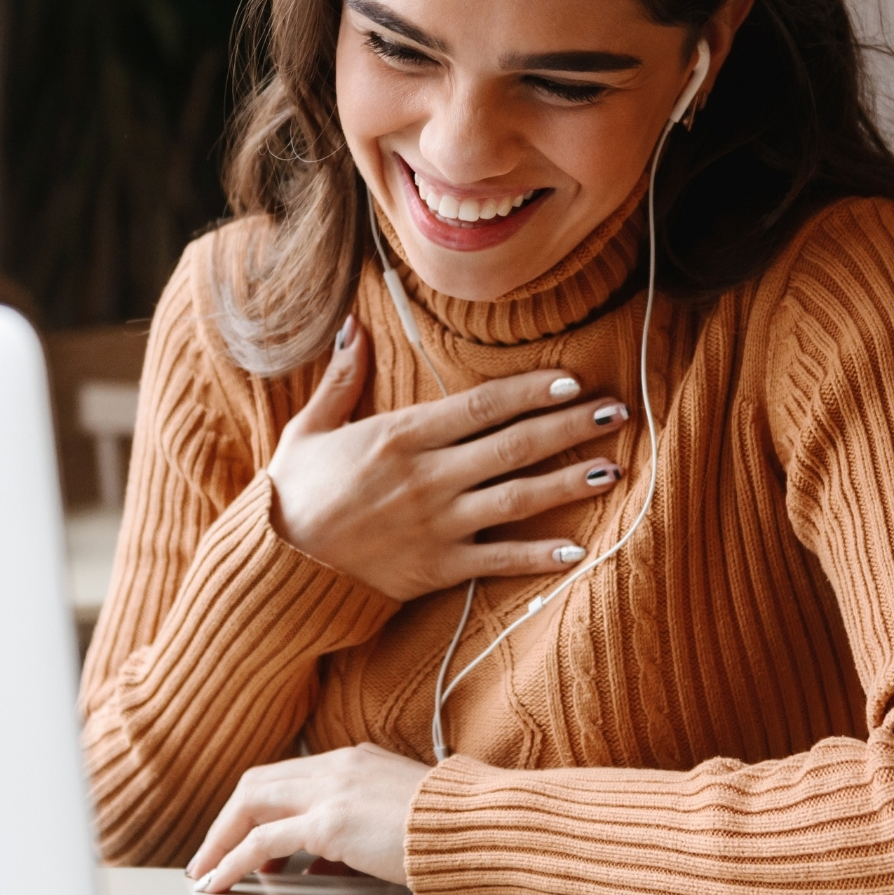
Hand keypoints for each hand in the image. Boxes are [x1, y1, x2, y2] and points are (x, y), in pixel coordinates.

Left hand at [185, 744, 429, 891]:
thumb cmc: (447, 827)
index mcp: (353, 760)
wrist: (476, 825)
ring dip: (220, 841)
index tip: (241, 838)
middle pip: (258, 783)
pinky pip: (263, 841)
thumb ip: (354, 830)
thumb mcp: (394, 816)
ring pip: (251, 805)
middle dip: (226, 821)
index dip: (255, 806)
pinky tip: (220, 881)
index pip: (286, 775)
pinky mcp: (331, 823)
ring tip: (206, 874)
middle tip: (209, 856)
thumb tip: (323, 864)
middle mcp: (337, 766)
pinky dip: (232, 860)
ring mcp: (332, 791)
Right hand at [266, 316, 629, 601]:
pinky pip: (498, 562)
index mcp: (401, 435)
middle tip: (617, 411)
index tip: (572, 380)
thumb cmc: (293, 493)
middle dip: (570, 426)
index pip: (482, 405)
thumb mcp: (310, 428)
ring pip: (518, 498)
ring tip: (613, 468)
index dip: (532, 390)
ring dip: (569, 482)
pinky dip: (539, 557)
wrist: (276, 566)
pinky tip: (578, 551)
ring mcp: (437, 524)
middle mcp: (428, 476)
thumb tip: (353, 325)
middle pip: (514, 445)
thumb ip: (341, 377)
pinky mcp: (437, 569)